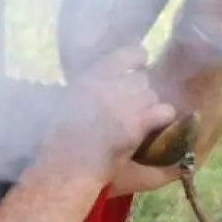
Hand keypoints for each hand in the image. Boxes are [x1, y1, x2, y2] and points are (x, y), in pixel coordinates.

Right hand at [40, 45, 176, 180]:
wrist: (64, 167)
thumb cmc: (59, 141)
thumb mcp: (69, 101)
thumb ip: (89, 88)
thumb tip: (105, 82)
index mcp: (90, 77)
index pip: (126, 54)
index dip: (136, 58)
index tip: (139, 65)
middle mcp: (108, 84)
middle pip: (141, 78)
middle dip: (139, 92)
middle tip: (133, 107)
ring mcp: (124, 102)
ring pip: (151, 95)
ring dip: (148, 107)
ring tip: (139, 122)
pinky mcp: (136, 123)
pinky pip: (163, 111)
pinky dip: (162, 118)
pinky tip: (156, 125)